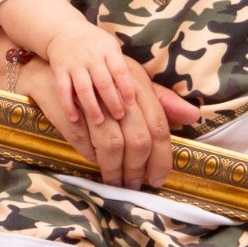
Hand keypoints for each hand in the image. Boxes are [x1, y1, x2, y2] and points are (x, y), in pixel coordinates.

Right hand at [23, 52, 198, 189]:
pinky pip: (80, 136)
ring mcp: (88, 94)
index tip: (157, 179)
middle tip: (132, 185)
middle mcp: (116, 87)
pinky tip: (92, 160)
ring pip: (110, 141)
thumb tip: (194, 116)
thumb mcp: (133, 83)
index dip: (161, 157)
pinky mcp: (63, 100)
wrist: (53, 61)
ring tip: (113, 181)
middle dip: (136, 168)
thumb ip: (161, 102)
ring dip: (113, 167)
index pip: (158, 126)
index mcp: (136, 82)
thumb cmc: (100, 77)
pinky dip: (88, 153)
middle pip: (136, 137)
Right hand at [42, 21, 137, 127]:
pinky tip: (74, 118)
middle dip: (112, 101)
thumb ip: (121, 67)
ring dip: (91, 106)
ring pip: (84, 88)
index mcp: (108, 50)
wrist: (64, 30)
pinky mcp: (60, 70)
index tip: (131, 103)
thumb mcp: (111, 47)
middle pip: (103, 82)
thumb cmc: (95, 44)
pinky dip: (68, 105)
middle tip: (119, 116)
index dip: (126, 88)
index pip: (120, 70)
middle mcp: (91, 56)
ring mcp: (75, 63)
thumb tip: (140, 94)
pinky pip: (63, 89)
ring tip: (99, 122)